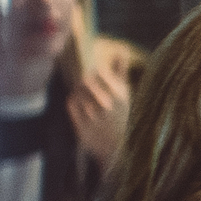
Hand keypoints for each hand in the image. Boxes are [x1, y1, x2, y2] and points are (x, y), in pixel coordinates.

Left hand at [68, 39, 134, 168]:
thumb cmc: (123, 118)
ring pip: (78, 93)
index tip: (93, 72)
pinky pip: (72, 105)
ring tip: (84, 94)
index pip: (100, 73)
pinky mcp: (83, 128)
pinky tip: (79, 102)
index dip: (94, 71)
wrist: (120, 150)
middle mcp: (107, 106)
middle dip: (84, 80)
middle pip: (86, 82)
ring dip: (78, 90)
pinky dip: (73, 100)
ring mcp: (94, 118)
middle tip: (84, 81)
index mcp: (120, 96)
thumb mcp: (127, 96)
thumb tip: (121, 50)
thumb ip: (121, 72)